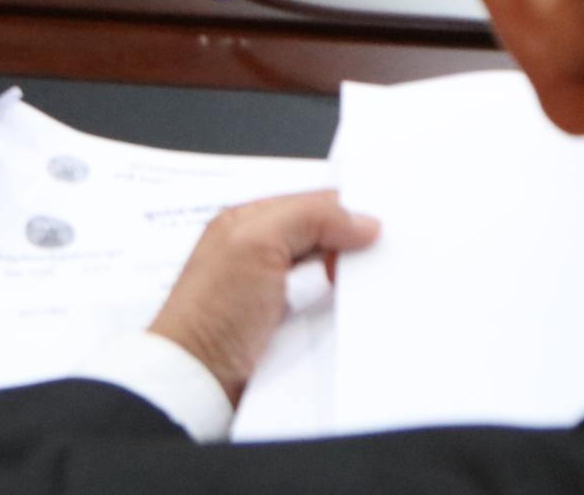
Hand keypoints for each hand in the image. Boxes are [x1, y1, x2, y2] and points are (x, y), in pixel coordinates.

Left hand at [143, 191, 379, 398]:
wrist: (197, 379)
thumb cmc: (211, 310)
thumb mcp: (257, 243)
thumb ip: (308, 218)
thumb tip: (362, 221)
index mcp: (250, 222)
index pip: (311, 203)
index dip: (347, 211)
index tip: (382, 225)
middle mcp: (262, 254)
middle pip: (323, 239)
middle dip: (352, 247)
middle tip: (386, 255)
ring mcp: (274, 295)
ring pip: (327, 277)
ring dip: (350, 282)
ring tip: (380, 283)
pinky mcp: (285, 331)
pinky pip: (324, 313)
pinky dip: (342, 312)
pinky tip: (359, 314)